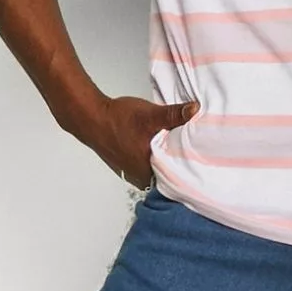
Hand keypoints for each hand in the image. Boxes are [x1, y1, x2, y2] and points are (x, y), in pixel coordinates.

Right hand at [73, 91, 199, 186]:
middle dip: (178, 166)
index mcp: (149, 171)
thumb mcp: (151, 115)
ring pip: (155, 171)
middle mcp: (140, 177)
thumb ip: (175, 114)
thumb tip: (195, 110)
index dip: (188, 172)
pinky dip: (151, 159)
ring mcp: (131, 173)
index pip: (176, 180)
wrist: (91, 118)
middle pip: (166, 176)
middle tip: (192, 155)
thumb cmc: (118, 120)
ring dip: (163, 163)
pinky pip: (144, 166)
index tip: (200, 164)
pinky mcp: (125, 166)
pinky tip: (155, 148)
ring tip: (176, 151)